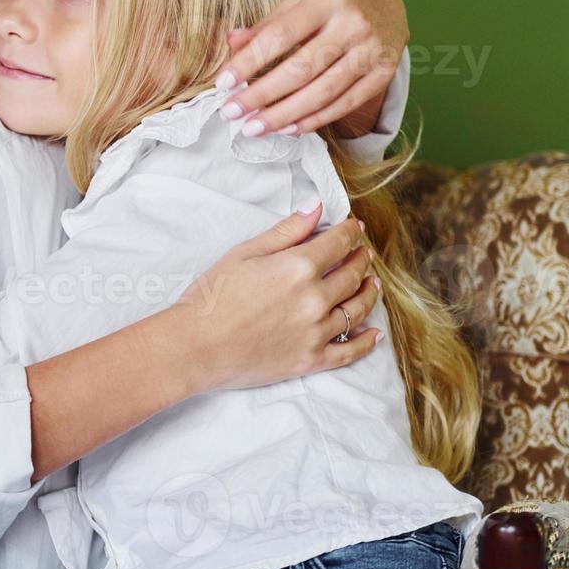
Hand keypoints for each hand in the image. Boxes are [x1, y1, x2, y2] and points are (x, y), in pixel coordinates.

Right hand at [168, 203, 382, 393]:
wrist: (194, 346)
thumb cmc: (212, 296)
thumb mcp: (244, 253)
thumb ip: (285, 231)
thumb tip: (316, 208)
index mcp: (298, 267)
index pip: (338, 243)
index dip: (350, 232)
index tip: (354, 227)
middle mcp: (314, 299)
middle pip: (352, 275)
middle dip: (362, 259)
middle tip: (364, 253)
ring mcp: (315, 332)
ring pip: (356, 310)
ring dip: (369, 293)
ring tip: (372, 284)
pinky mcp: (311, 360)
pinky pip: (348, 351)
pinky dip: (365, 342)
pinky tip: (374, 333)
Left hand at [214, 0, 407, 136]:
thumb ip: (268, 24)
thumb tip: (231, 43)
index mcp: (326, 0)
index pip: (280, 35)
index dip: (249, 62)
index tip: (223, 83)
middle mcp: (353, 25)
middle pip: (301, 70)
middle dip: (262, 96)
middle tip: (232, 113)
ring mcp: (372, 51)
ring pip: (323, 93)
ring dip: (284, 115)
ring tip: (254, 127)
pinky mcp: (384, 74)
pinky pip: (344, 104)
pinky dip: (314, 120)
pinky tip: (288, 128)